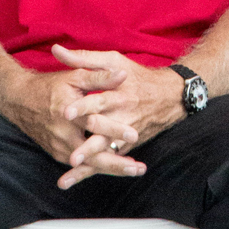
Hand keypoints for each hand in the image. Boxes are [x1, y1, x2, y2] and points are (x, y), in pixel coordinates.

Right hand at [0, 61, 144, 187]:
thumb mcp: (74, 76)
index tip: (134, 135)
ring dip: (111, 168)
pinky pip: (80, 164)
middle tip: (138, 168)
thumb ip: (99, 77)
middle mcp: (63, 134)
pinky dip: (98, 167)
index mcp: (68, 112)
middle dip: (116, 163)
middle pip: (91, 154)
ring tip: (134, 171)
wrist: (18, 100)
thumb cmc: (49, 86)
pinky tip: (117, 169)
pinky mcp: (56, 152)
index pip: (94, 123)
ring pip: (87, 164)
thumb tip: (123, 74)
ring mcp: (59, 146)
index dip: (114, 130)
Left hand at [51, 45, 186, 187]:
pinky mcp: (128, 144)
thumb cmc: (138, 76)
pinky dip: (95, 169)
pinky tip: (77, 178)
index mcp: (120, 94)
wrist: (172, 95)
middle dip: (89, 145)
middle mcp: (124, 116)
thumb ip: (84, 58)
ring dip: (90, 162)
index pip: (100, 101)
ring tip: (72, 168)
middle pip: (104, 133)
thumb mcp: (115, 61)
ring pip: (107, 150)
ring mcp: (127, 133)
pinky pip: (111, 159)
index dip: (84, 107)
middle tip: (72, 155)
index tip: (66, 112)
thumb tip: (56, 50)